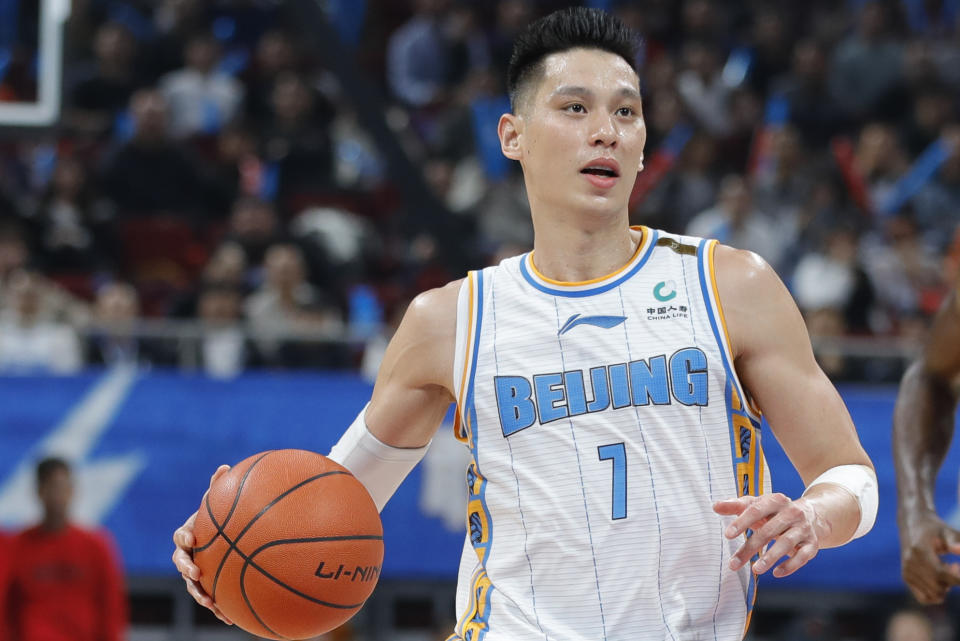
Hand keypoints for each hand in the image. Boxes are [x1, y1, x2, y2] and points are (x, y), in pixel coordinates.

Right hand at [171, 465, 232, 623]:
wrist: (223, 541)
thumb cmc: (218, 520)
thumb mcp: (218, 504)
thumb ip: (218, 487)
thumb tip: (225, 466)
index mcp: (188, 535)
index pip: (180, 536)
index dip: (184, 537)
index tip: (192, 538)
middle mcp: (187, 556)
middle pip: (181, 564)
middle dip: (186, 569)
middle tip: (196, 572)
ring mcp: (195, 573)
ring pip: (192, 586)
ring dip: (199, 594)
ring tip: (209, 602)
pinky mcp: (206, 587)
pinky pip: (209, 598)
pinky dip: (216, 608)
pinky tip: (228, 619)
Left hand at [713, 493, 819, 577]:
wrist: (813, 514)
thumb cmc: (776, 511)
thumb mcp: (757, 504)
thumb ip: (736, 505)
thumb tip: (715, 506)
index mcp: (776, 500)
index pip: (756, 510)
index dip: (742, 522)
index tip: (728, 535)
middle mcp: (791, 513)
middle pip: (768, 531)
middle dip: (750, 548)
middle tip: (733, 563)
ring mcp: (803, 528)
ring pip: (786, 544)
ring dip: (770, 557)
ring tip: (755, 569)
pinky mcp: (812, 544)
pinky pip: (803, 556)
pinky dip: (790, 566)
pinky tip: (776, 573)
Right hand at [899, 510, 959, 603]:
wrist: (912, 524)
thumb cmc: (935, 528)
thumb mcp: (948, 532)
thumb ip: (957, 543)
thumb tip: (959, 550)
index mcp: (919, 551)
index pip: (941, 575)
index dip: (957, 578)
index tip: (958, 567)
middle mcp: (910, 564)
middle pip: (939, 588)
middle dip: (953, 581)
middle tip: (954, 566)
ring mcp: (907, 572)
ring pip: (934, 596)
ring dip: (945, 588)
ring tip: (946, 570)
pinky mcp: (906, 578)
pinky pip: (925, 598)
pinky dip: (936, 593)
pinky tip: (940, 579)